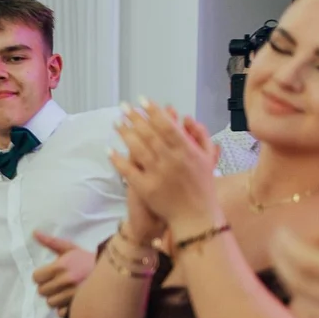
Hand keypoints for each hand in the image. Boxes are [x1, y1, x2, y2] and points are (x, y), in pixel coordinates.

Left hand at [32, 231, 95, 316]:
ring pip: (51, 303)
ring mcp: (73, 295)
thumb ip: (51, 242)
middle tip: (58, 284)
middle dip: (48, 288)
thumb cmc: (87, 260)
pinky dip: (64, 309)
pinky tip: (71, 301)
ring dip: (56, 299)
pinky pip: (61, 313)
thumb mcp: (70, 249)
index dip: (41, 277)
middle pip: (42, 291)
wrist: (113, 273)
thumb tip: (34, 232)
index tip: (49, 276)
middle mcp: (66, 280)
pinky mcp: (80, 307)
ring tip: (66, 292)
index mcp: (61, 266)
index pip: (36, 277)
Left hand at [110, 101, 219, 235]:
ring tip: (116, 122)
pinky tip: (110, 149)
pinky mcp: (145, 188)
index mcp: (187, 151)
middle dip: (135, 118)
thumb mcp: (208, 159)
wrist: (195, 217)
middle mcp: (171, 160)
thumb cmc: (202, 186)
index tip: (142, 100)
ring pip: (137, 149)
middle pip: (149, 134)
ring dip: (125, 134)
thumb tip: (186, 117)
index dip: (153, 111)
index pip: (167, 125)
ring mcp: (157, 174)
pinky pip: (127, 171)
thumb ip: (200, 136)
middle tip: (124, 106)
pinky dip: (118, 159)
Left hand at [270, 183, 318, 317]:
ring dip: (297, 284)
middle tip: (280, 246)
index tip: (282, 233)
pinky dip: (314, 307)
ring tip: (297, 265)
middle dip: (282, 262)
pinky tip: (316, 291)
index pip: (306, 262)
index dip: (285, 246)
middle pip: (300, 285)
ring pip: (309, 308)